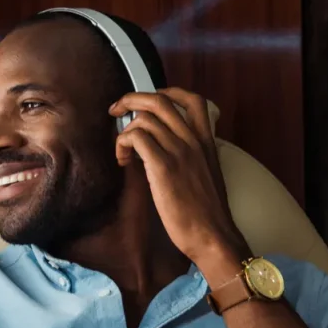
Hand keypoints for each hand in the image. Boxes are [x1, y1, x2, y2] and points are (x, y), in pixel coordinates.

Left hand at [110, 87, 249, 279]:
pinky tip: (123, 161)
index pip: (192, 99)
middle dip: (131, 99)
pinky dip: (123, 144)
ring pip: (143, 118)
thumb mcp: (206, 174)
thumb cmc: (206, 212)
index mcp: (206, 141)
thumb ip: (191, 156)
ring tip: (123, 152)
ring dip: (124, 131)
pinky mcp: (163, 166)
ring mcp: (179, 151)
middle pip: (159, 100)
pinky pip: (136, 137)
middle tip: (116, 111)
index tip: (147, 102)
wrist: (212, 235)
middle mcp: (193, 140)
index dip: (166, 92)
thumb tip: (165, 150)